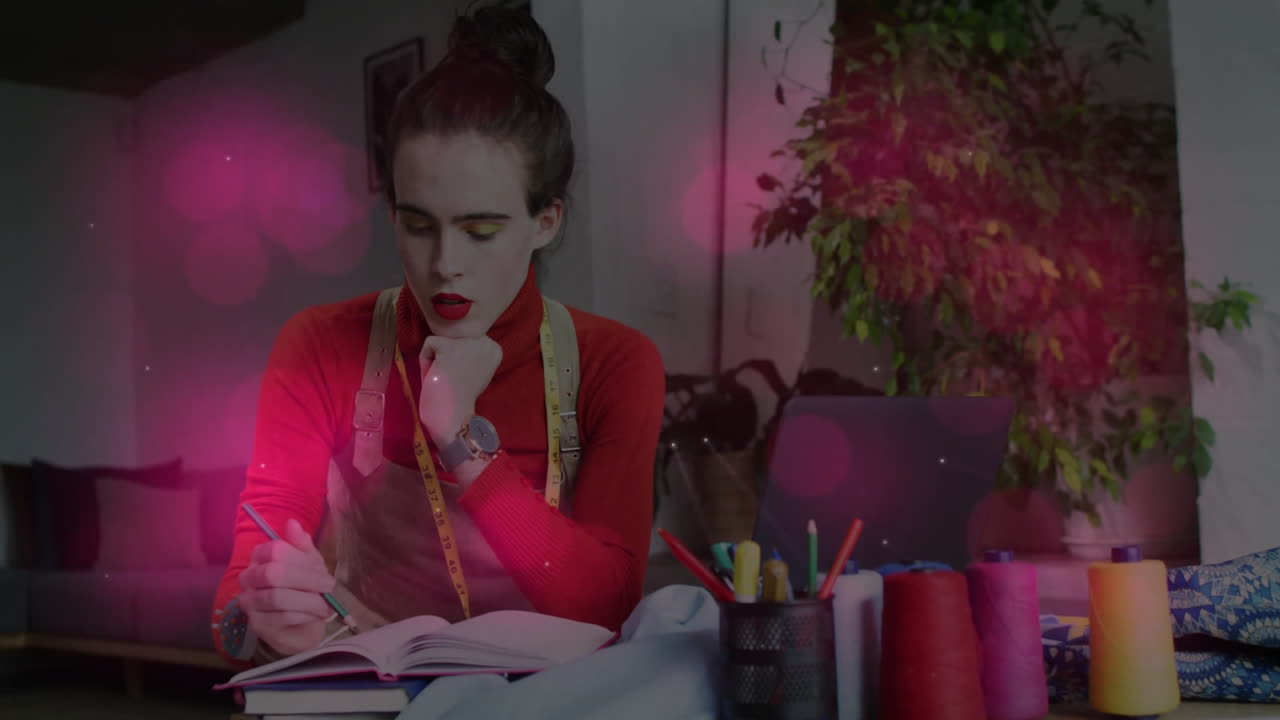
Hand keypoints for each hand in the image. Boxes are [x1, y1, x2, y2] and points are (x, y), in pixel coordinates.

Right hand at [238, 518, 334, 656]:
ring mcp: (250, 602)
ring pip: (276, 597)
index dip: (301, 560)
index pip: (275, 550)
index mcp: (261, 556)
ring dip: (308, 600)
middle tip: (329, 586)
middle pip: (272, 573)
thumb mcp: (310, 564)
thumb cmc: (306, 589)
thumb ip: (302, 545)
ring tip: (326, 605)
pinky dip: (305, 615)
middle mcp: (249, 578)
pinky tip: (316, 615)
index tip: (323, 570)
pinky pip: (281, 617)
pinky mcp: (257, 625)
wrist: (305, 625)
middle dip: (306, 580)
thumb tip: (292, 523)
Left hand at [419, 335, 501, 444]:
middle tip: (452, 377)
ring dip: (439, 358)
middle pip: (456, 337)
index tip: (461, 376)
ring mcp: (468, 342)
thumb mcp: (476, 370)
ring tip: (445, 376)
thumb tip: (455, 341)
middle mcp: (486, 341)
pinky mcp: (448, 345)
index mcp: (495, 349)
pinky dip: (425, 360)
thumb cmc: (463, 395)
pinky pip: (429, 343)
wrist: (454, 414)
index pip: (468, 341)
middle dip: (449, 356)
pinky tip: (435, 374)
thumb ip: (471, 355)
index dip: (460, 358)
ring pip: (443, 339)